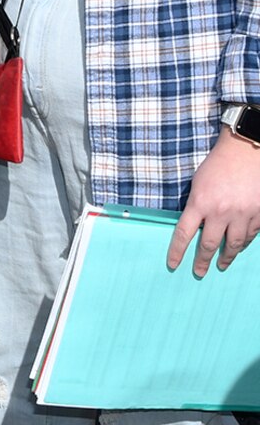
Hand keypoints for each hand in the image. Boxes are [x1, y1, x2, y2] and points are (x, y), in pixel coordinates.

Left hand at [167, 128, 259, 275]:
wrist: (245, 153)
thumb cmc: (217, 165)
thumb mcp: (198, 184)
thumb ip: (196, 206)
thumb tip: (194, 226)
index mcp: (200, 202)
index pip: (184, 233)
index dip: (177, 251)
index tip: (173, 264)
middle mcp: (221, 212)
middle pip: (209, 244)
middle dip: (202, 261)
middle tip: (199, 271)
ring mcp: (242, 214)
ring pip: (234, 244)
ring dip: (226, 257)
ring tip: (221, 264)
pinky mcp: (259, 214)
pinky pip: (251, 236)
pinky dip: (245, 243)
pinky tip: (240, 247)